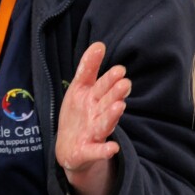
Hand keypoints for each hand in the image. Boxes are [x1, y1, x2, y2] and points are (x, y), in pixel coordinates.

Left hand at [56, 42, 130, 194]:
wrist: (70, 147)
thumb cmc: (79, 113)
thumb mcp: (79, 88)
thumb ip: (88, 67)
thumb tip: (99, 44)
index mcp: (95, 97)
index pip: (103, 85)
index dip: (110, 78)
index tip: (119, 70)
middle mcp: (98, 113)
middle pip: (107, 101)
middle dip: (115, 93)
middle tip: (124, 83)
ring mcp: (95, 132)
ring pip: (105, 123)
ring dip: (112, 116)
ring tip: (119, 107)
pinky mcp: (89, 151)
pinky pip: (97, 151)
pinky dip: (104, 150)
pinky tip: (112, 148)